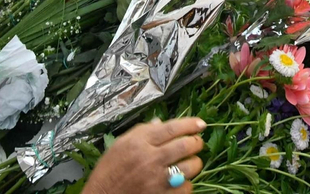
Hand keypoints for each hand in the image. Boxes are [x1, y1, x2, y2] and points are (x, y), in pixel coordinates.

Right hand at [83, 118, 205, 193]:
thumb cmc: (109, 171)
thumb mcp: (120, 144)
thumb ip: (141, 132)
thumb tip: (161, 123)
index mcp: (139, 142)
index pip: (172, 128)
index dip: (190, 124)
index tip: (200, 124)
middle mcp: (150, 159)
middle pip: (186, 145)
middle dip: (196, 142)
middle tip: (196, 143)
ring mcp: (157, 180)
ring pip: (191, 167)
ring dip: (194, 163)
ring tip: (189, 163)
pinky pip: (186, 188)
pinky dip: (187, 184)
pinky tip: (181, 181)